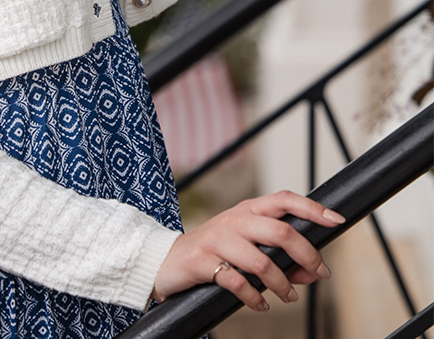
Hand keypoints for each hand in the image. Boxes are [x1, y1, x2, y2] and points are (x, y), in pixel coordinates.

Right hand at [151, 191, 344, 311]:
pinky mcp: (203, 261)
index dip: (311, 208)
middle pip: (280, 230)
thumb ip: (281, 258)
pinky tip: (259, 304)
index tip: (336, 220)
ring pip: (261, 260)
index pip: (283, 199)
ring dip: (282, 284)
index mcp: (247, 210)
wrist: (168, 260)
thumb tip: (313, 272)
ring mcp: (217, 240)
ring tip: (288, 297)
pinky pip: (236, 282)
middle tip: (319, 274)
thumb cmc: (216, 253)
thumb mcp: (248, 248)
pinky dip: (254, 298)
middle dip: (306, 255)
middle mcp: (234, 220)